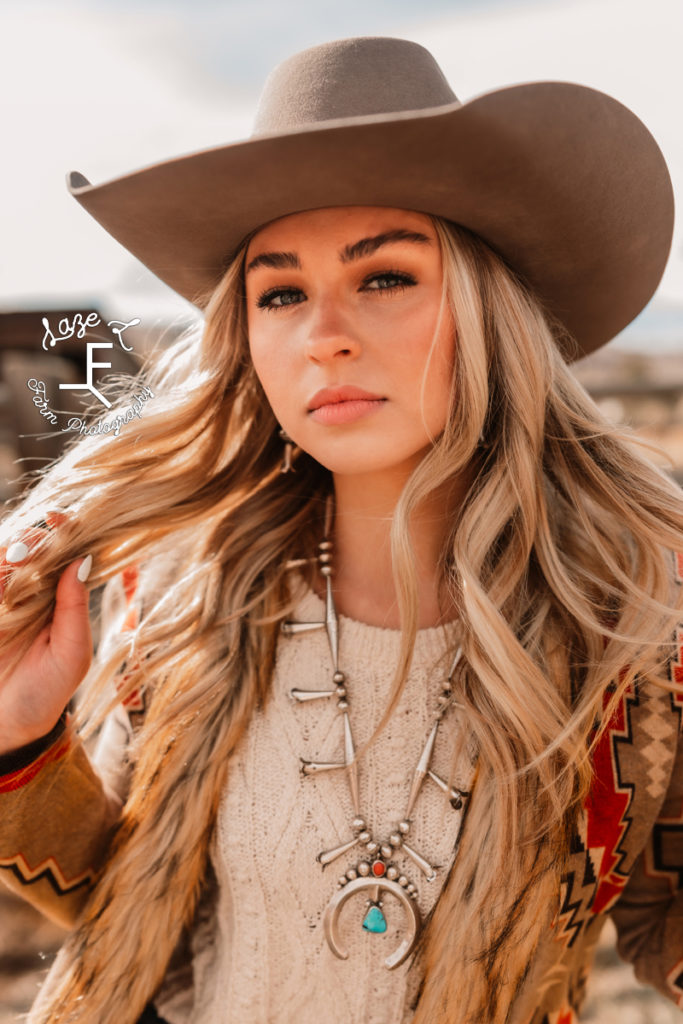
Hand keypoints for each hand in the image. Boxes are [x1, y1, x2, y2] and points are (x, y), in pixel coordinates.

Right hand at [0, 515, 92, 754]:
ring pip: (2, 558)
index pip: (64, 554)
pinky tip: (3, 576)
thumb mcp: (72, 653)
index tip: (64, 518)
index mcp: (59, 598)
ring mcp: (2, 600)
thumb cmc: (46, 692)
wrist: (7, 729)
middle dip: (33, 538)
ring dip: (10, 550)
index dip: (64, 531)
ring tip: (19, 558)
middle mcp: (30, 593)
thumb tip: (83, 561)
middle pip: (30, 547)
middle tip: (35, 546)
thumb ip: (75, 608)